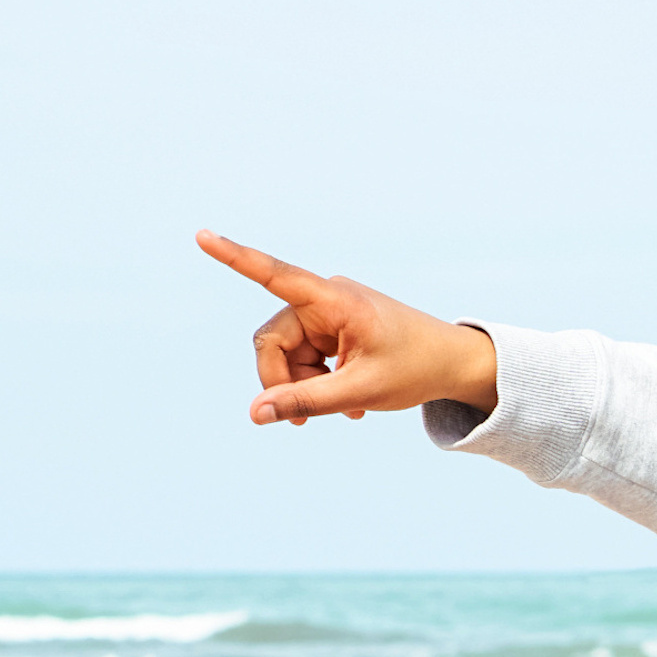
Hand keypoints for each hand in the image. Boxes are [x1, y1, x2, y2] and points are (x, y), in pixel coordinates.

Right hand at [196, 231, 498, 424]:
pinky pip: (305, 357)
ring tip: (346, 410)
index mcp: (335, 301)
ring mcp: (328, 312)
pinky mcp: (332, 327)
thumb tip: (256, 414)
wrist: (455, 364)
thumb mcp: (361, 392)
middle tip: (307, 421)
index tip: (201, 235)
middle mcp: (325, 299)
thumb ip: (306, 402)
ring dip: (307, 387)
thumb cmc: (416, 369)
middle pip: (271, 342)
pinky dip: (319, 382)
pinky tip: (349, 404)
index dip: (235, 258)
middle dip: (284, 382)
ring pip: (287, 355)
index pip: (276, 276)